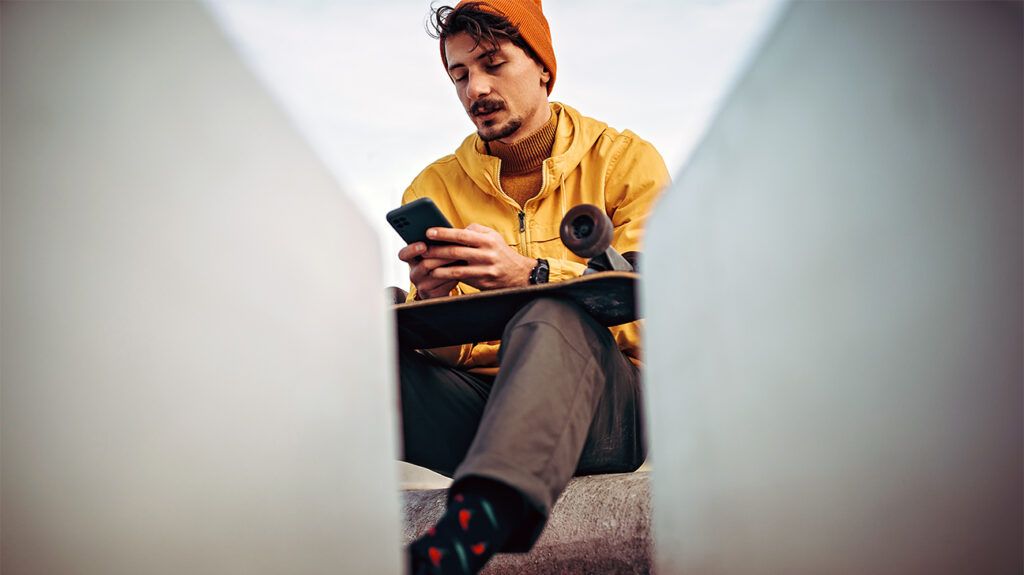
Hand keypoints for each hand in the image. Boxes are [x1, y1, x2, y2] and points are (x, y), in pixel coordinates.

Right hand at [398, 241, 458, 299]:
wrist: (442, 285)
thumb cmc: (440, 261)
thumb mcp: (434, 252)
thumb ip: (434, 243)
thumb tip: (445, 230)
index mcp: (411, 259)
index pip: (404, 254)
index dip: (412, 249)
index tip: (423, 245)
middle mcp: (414, 273)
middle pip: (424, 264)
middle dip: (441, 255)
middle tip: (454, 248)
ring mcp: (422, 285)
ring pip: (436, 274)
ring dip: (450, 264)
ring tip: (462, 256)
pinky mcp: (433, 295)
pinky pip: (444, 285)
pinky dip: (455, 275)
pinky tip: (463, 269)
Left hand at [421, 223, 536, 290]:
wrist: (519, 274)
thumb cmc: (501, 252)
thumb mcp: (493, 236)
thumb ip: (476, 230)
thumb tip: (456, 229)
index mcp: (488, 240)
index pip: (462, 235)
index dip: (444, 233)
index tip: (429, 232)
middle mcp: (487, 254)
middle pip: (457, 252)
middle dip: (437, 250)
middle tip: (423, 250)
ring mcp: (485, 270)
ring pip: (457, 269)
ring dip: (439, 267)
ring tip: (426, 264)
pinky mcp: (483, 282)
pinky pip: (462, 280)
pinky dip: (448, 277)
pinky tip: (438, 274)